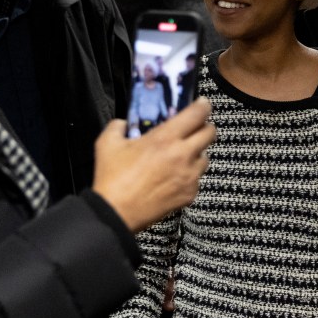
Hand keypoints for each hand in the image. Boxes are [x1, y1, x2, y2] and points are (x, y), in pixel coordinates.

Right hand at [93, 98, 214, 232]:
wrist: (116, 213)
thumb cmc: (112, 177)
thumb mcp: (107, 143)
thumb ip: (118, 126)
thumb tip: (124, 123)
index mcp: (165, 138)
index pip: (197, 114)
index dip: (203, 106)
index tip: (202, 104)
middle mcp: (183, 155)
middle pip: (210, 133)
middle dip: (205, 127)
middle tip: (195, 128)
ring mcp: (190, 176)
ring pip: (205, 157)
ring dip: (197, 153)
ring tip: (182, 156)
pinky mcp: (190, 194)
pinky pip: (197, 179)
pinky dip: (189, 175)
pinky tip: (174, 177)